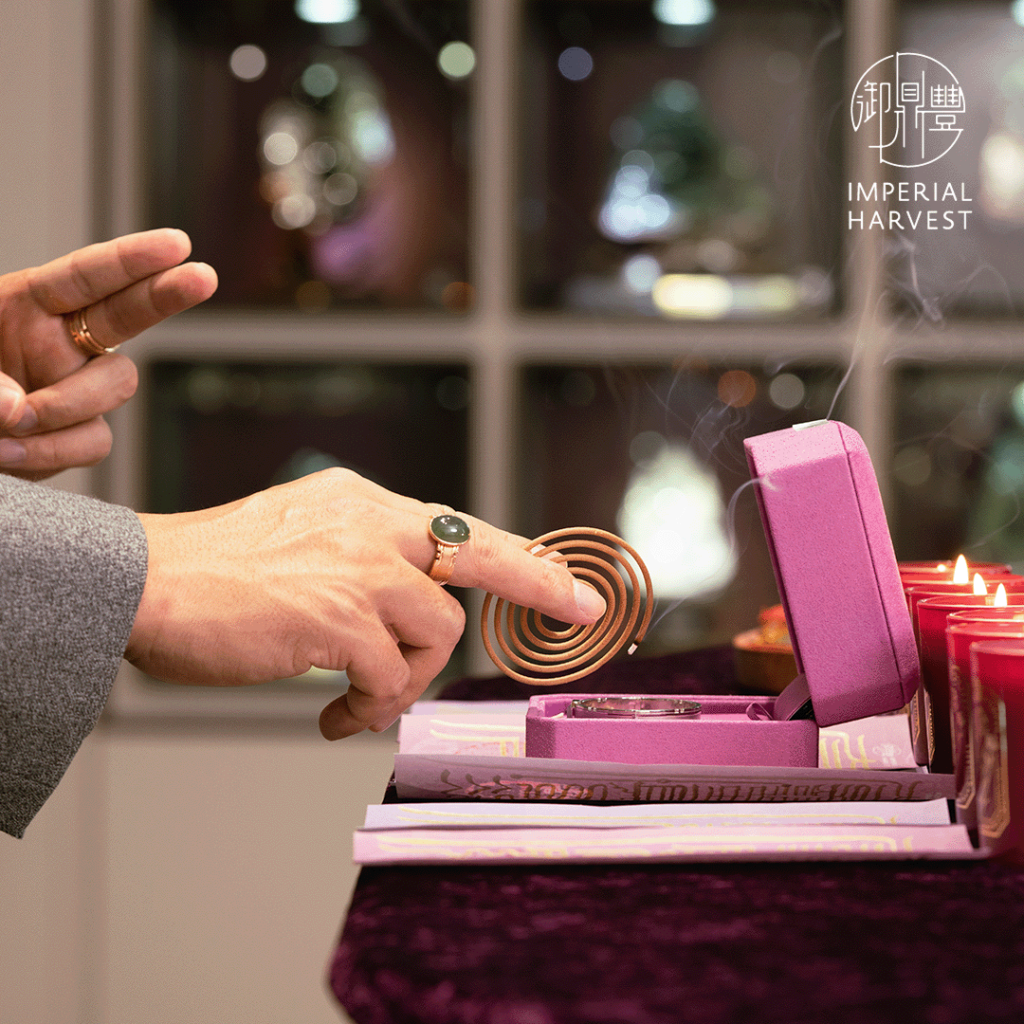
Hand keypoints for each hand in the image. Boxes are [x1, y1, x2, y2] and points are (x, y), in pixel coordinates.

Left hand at [0, 229, 216, 477]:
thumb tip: (22, 412)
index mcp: (23, 303)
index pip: (86, 276)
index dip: (132, 259)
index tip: (176, 245)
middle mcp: (60, 342)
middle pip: (128, 312)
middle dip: (166, 294)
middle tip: (202, 278)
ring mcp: (75, 390)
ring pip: (114, 387)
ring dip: (69, 405)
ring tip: (11, 424)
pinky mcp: (76, 436)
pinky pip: (90, 442)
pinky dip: (53, 449)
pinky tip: (10, 452)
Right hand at [126, 469, 606, 737]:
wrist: (145, 581)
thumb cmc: (213, 572)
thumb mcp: (300, 539)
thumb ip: (359, 560)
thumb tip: (409, 607)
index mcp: (359, 502)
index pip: (456, 525)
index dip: (517, 555)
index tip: (565, 578)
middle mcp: (367, 524)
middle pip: (478, 558)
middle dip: (538, 584)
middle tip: (582, 608)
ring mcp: (356, 569)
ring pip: (436, 633)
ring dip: (408, 678)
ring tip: (364, 698)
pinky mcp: (338, 619)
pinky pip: (389, 678)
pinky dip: (370, 707)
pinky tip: (335, 716)